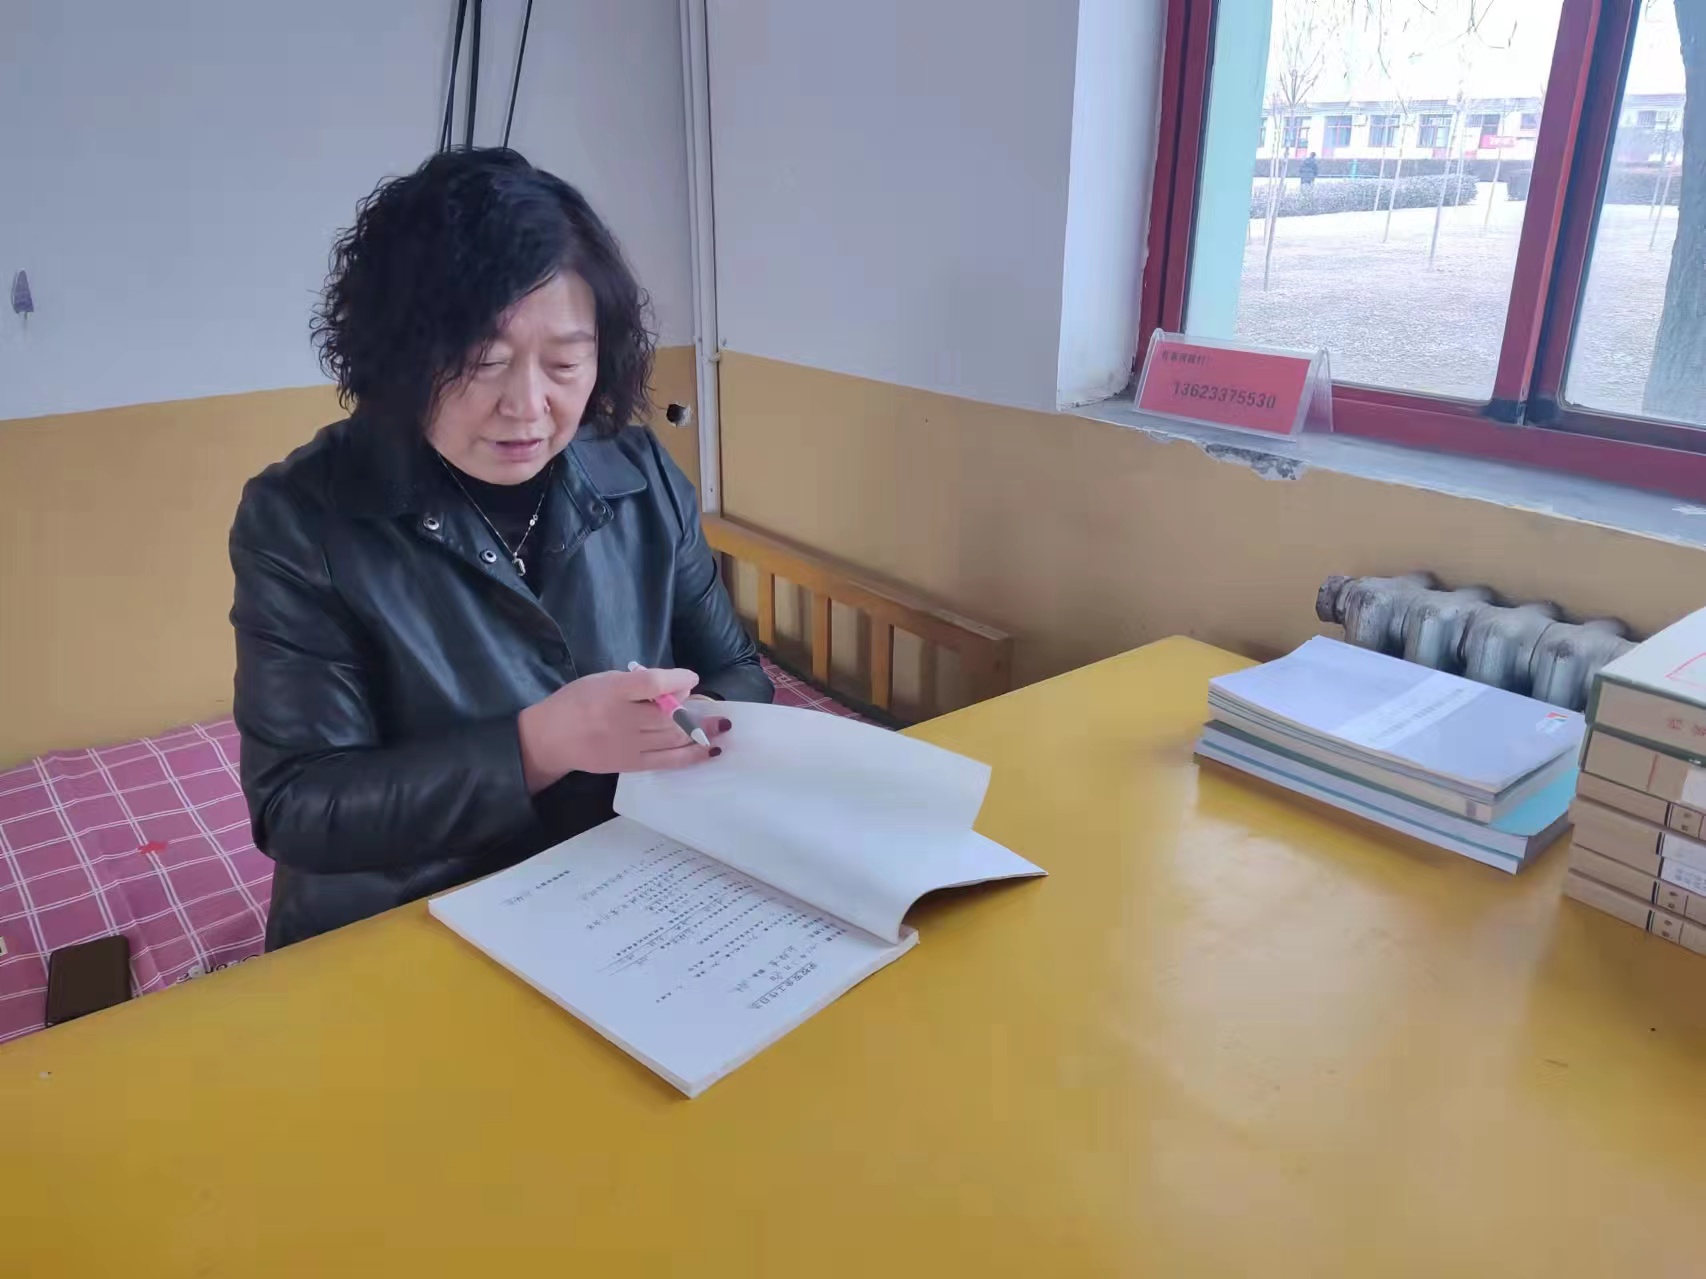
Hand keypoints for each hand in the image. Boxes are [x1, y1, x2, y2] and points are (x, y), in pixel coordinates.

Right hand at [516, 668, 730, 792]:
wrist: (551, 738)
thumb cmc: (578, 702)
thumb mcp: (603, 680)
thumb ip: (637, 682)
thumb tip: (675, 689)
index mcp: (612, 692)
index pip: (651, 684)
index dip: (677, 680)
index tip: (691, 678)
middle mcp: (621, 719)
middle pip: (668, 715)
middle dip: (692, 709)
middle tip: (706, 704)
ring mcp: (628, 745)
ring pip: (673, 738)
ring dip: (700, 731)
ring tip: (720, 726)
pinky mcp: (631, 764)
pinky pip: (668, 761)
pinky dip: (692, 755)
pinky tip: (710, 749)